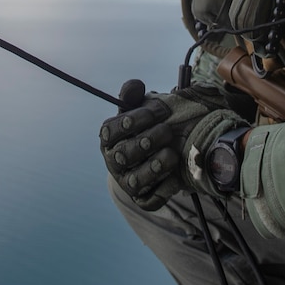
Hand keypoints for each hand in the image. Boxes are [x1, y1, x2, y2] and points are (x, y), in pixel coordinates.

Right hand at [100, 80, 247, 210]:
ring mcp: (127, 183)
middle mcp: (113, 162)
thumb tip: (136, 85)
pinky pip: (150, 199)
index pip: (112, 131)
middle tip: (167, 131)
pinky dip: (163, 189)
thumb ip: (134, 96)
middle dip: (147, 141)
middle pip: (124, 155)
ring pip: (135, 181)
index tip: (157, 111)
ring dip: (154, 167)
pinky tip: (175, 177)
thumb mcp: (139, 109)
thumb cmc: (146, 127)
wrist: (156, 155)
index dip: (132, 121)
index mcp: (109, 138)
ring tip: (171, 154)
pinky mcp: (143, 199)